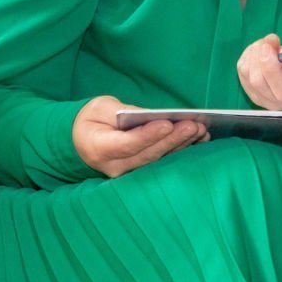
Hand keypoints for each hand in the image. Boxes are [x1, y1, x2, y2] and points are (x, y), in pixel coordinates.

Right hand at [72, 95, 206, 177]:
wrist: (81, 142)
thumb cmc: (91, 120)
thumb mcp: (99, 108)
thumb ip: (121, 112)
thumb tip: (149, 116)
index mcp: (99, 148)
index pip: (127, 144)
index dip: (148, 135)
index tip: (167, 123)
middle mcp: (114, 166)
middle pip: (148, 153)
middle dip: (173, 139)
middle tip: (194, 125)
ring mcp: (128, 173)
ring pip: (158, 159)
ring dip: (181, 145)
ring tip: (201, 130)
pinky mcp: (140, 171)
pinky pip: (162, 161)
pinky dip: (181, 150)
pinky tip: (198, 140)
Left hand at [237, 28, 281, 111]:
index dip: (271, 67)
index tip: (269, 44)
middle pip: (259, 83)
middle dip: (260, 54)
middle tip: (274, 38)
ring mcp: (267, 99)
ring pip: (247, 75)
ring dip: (254, 52)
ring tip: (272, 43)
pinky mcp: (255, 91)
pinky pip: (242, 71)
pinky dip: (249, 55)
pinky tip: (263, 50)